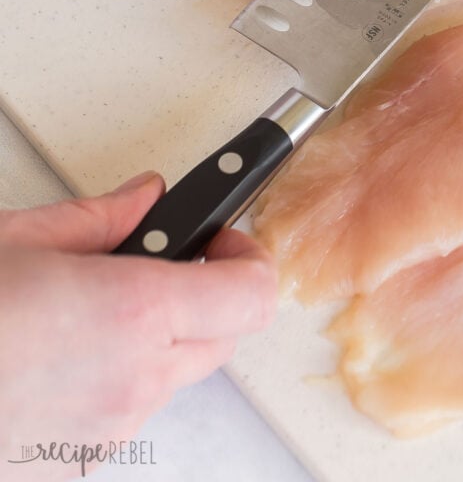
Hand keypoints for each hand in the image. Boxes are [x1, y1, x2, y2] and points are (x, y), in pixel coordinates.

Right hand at [0, 172, 275, 477]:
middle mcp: (133, 381)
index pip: (251, 293)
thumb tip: (146, 196)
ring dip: (153, 339)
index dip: (247, 257)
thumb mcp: (17, 239)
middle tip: (159, 264)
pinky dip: (111, 382)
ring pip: (172, 377)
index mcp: (132, 311)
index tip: (221, 237)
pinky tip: (54, 359)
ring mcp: (106, 434)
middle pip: (223, 336)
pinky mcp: (76, 468)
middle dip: (206, 294)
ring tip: (82, 311)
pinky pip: (124, 416)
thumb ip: (99, 217)